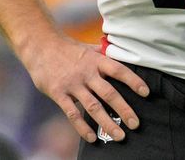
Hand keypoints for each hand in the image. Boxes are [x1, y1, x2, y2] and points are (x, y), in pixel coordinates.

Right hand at [19, 35, 149, 143]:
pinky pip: (72, 113)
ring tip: (119, 136)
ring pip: (93, 106)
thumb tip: (123, 54)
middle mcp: (86, 73)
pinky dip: (82, 127)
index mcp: (95, 60)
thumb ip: (103, 54)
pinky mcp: (59, 93)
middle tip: (136, 124)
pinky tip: (92, 137)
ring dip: (107, 122)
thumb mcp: (87, 48)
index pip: (118, 70)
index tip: (146, 93)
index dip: (133, 81)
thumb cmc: (66, 48)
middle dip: (124, 109)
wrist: (39, 46)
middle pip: (109, 93)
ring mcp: (72, 84)